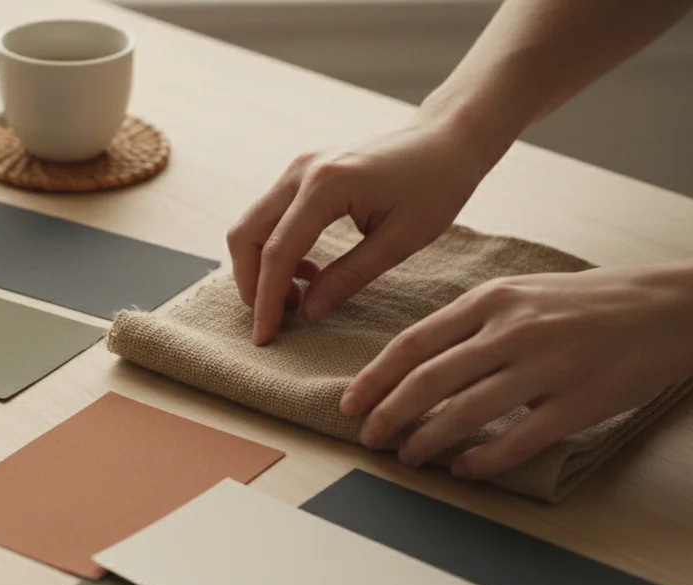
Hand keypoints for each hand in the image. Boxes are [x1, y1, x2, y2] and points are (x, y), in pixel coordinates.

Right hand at [227, 114, 501, 345]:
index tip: (265, 337)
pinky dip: (275, 250)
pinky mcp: (302, 173)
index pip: (278, 251)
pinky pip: (270, 217)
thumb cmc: (436, 185)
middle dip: (251, 284)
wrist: (446, 139)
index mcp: (326, 186)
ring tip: (298, 299)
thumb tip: (307, 313)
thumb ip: (348, 277)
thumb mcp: (400, 240)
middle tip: (276, 321)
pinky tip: (308, 273)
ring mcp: (298, 168)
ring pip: (252, 225)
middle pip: (246, 235)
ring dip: (261, 268)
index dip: (267, 299)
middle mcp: (301, 171)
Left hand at [339, 263, 692, 478]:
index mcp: (493, 300)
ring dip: (426, 440)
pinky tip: (463, 469)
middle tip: (368, 438)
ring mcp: (546, 366)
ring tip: (408, 457)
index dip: (375, 378)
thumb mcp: (522, 294)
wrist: (669, 309)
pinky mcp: (577, 402)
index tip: (350, 403)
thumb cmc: (588, 303)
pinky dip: (482, 459)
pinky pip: (517, 439)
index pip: (415, 343)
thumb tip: (414, 362)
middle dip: (388, 414)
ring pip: (465, 412)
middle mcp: (513, 330)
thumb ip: (471, 323)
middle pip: (428, 380)